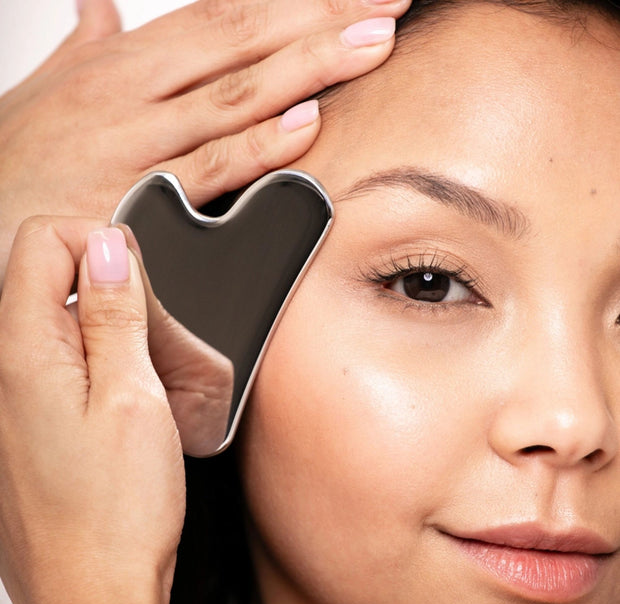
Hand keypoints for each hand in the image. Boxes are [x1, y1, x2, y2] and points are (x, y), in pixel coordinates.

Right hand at [0, 0, 410, 287]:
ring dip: (307, 70)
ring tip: (370, 47)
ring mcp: (133, 150)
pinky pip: (205, 175)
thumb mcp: (47, 93)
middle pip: (239, 43)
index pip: (219, 16)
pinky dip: (256, 148)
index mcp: (118, 66)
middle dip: (318, 22)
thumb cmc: (17, 163)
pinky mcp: (136, 207)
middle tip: (387, 6)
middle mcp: (129, 97)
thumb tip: (100, 9)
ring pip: (232, 100)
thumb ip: (84, 50)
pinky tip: (305, 128)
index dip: (290, 0)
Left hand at [0, 217, 219, 603]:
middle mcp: (2, 369)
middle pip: (46, 274)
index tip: (137, 277)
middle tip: (148, 333)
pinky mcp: (25, 417)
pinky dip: (96, 357)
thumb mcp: (132, 398)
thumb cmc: (115, 514)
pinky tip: (124, 397)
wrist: (92, 593)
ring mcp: (9, 395)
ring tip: (141, 373)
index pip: (42, 240)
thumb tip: (109, 250)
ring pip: (56, 316)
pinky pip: (57, 357)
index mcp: (22, 352)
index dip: (97, 242)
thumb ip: (114, 316)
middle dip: (106, 284)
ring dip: (106, 324)